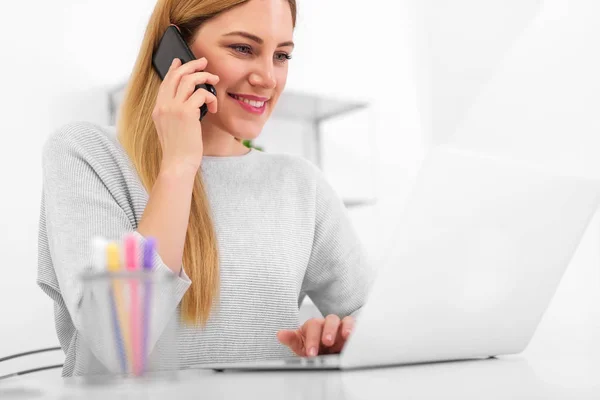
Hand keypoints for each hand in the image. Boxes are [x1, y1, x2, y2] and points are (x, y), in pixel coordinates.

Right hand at [152, 57, 218, 172]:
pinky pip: (201, 94)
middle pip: (176, 75)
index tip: (181, 61)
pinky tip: (214, 108)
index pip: (165, 82)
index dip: (174, 69)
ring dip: (205, 76)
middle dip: (191, 65)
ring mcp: (173, 108)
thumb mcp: (171, 129)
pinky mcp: (186, 113)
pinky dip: (211, 97)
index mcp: (158, 109)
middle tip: (203, 62)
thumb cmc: (179, 151)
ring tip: (215, 79)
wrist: (177, 164)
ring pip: (189, 80)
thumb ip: (175, 114)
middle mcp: (163, 106)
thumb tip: (191, 101)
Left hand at [277, 315, 354, 356]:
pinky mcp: (353, 333)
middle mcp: (329, 324)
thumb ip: (292, 340)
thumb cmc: (313, 348)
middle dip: (329, 331)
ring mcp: (342, 328)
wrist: (325, 357)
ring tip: (346, 337)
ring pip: (346, 321)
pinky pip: (357, 328)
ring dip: (346, 328)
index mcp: (315, 325)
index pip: (314, 326)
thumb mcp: (301, 346)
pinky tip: (358, 337)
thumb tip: (280, 334)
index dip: (312, 339)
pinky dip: (358, 331)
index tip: (311, 353)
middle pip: (330, 320)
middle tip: (327, 342)